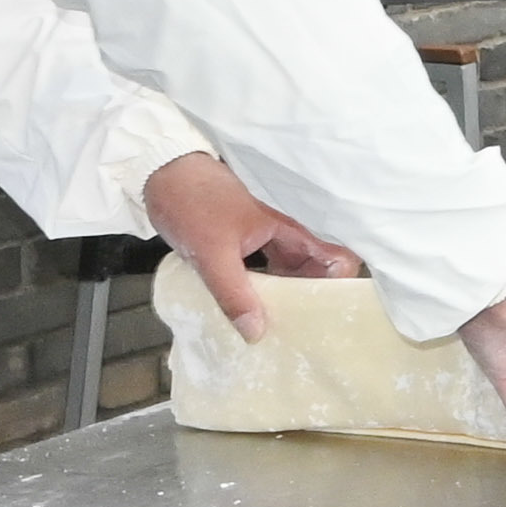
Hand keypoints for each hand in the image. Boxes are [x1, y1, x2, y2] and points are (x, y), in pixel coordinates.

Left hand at [142, 152, 362, 340]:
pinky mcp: (253, 238)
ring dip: (291, 294)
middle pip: (320, 269)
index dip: (342, 285)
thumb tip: (256, 332)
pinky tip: (257, 306)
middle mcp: (289, 230)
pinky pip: (273, 266)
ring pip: (295, 269)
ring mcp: (271, 234)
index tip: (328, 314)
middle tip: (304, 330)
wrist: (162, 173)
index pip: (340, 257)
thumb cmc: (192, 202)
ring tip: (283, 325)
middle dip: (315, 298)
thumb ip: (233, 293)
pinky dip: (270, 286)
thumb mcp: (212, 253)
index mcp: (293, 226)